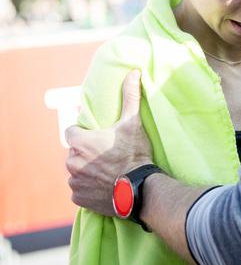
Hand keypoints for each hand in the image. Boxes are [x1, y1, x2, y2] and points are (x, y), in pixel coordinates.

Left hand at [65, 69, 152, 215]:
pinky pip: (80, 191)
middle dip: (87, 153)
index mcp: (80, 142)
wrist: (138, 188)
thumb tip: (134, 72)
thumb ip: (130, 97)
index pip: (71, 132)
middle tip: (107, 154)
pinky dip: (88, 188)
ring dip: (87, 171)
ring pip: (77, 172)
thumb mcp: (132, 123)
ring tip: (107, 171)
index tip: (97, 137)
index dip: (84, 134)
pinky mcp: (78, 198)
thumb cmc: (134, 153)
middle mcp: (71, 161)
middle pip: (75, 153)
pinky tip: (104, 186)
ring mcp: (74, 181)